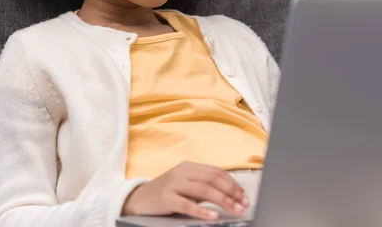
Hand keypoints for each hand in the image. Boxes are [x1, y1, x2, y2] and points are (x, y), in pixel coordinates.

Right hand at [122, 161, 249, 220]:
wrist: (137, 199)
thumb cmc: (165, 193)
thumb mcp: (184, 185)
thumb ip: (203, 187)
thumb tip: (230, 195)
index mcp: (189, 167)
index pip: (217, 172)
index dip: (233, 184)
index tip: (244, 196)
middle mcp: (182, 172)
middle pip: (213, 179)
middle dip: (232, 192)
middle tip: (243, 204)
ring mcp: (173, 184)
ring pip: (203, 189)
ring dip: (223, 200)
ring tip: (234, 209)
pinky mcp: (166, 198)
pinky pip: (187, 204)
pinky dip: (202, 211)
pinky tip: (213, 216)